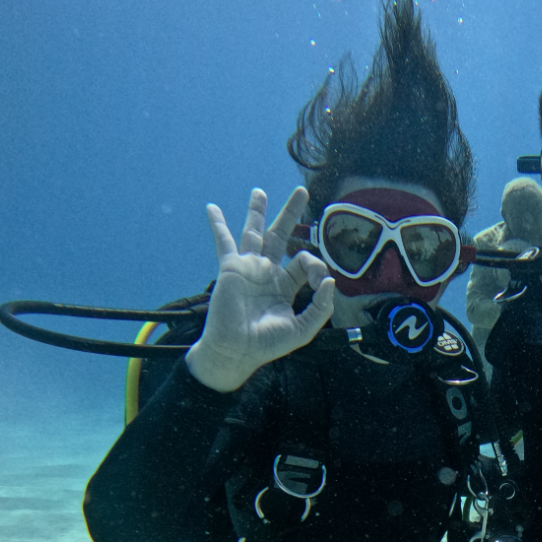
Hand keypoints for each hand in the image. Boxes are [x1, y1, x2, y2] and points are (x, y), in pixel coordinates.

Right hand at [185, 187, 334, 391]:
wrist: (237, 350)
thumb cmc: (268, 344)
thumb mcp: (303, 329)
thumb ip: (320, 307)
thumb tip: (329, 280)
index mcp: (285, 286)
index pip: (304, 262)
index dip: (315, 266)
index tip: (318, 282)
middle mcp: (267, 273)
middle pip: (282, 236)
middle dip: (291, 213)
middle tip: (301, 190)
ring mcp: (249, 268)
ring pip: (255, 232)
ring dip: (257, 210)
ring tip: (259, 191)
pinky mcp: (231, 268)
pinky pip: (224, 241)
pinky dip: (218, 224)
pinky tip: (212, 208)